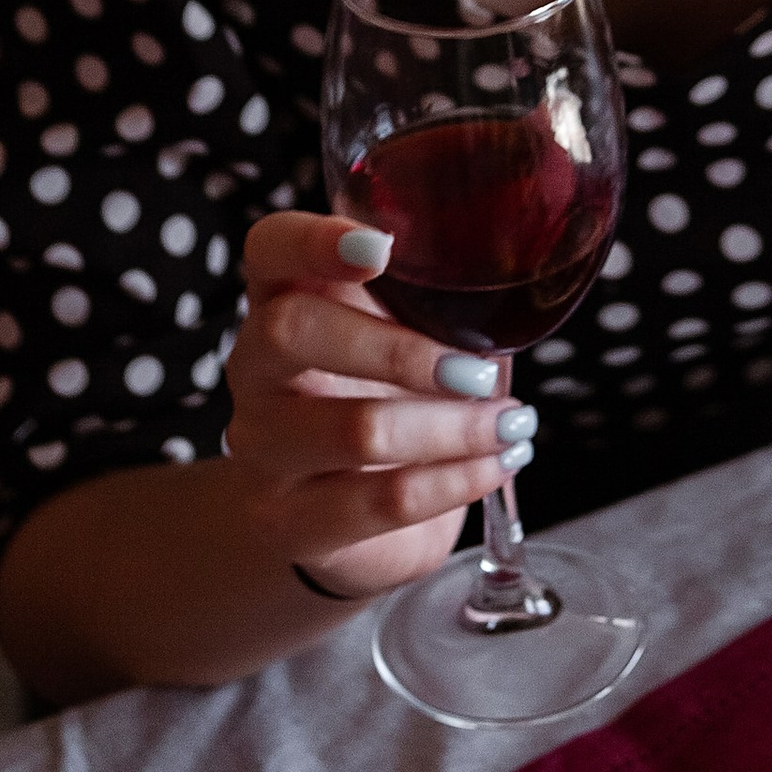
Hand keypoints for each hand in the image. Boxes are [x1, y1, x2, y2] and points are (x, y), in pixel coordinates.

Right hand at [221, 210, 530, 599]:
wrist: (344, 531)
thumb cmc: (386, 405)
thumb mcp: (407, 342)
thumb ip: (437, 310)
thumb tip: (517, 296)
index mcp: (281, 298)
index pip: (270, 248)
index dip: (315, 240)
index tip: (383, 248)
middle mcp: (254, 365)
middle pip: (293, 331)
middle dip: (401, 350)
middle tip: (480, 373)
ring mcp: (260, 448)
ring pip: (353, 429)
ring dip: (453, 428)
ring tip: (511, 424)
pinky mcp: (287, 521)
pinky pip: (381, 501)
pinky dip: (455, 480)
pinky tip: (496, 465)